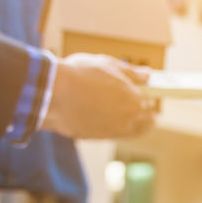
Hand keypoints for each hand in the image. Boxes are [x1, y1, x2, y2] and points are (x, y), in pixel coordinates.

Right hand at [41, 53, 155, 139]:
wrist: (53, 94)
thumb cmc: (80, 74)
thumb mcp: (108, 64)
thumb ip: (131, 72)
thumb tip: (147, 76)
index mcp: (135, 99)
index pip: (147, 102)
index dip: (146, 98)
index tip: (146, 96)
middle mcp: (128, 119)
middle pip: (146, 122)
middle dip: (147, 117)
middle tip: (148, 114)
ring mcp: (113, 131)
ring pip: (131, 132)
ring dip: (134, 126)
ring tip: (131, 118)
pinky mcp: (97, 138)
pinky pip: (113, 134)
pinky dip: (116, 128)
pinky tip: (111, 121)